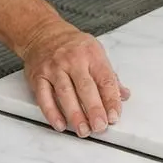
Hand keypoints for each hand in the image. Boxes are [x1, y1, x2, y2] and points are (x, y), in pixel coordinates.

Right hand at [18, 20, 129, 136]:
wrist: (43, 33)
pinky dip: (52, 113)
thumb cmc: (72, 45)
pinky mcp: (38, 76)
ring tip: (83, 130)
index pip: (105, 79)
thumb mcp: (95, 52)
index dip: (111, 99)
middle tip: (100, 126)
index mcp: (91, 54)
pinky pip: (44, 97)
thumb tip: (124, 95)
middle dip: (94, 109)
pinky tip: (60, 124)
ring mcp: (54, 68)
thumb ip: (109, 76)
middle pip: (85, 87)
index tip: (114, 116)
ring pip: (65, 93)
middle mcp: (72, 60)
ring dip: (75, 114)